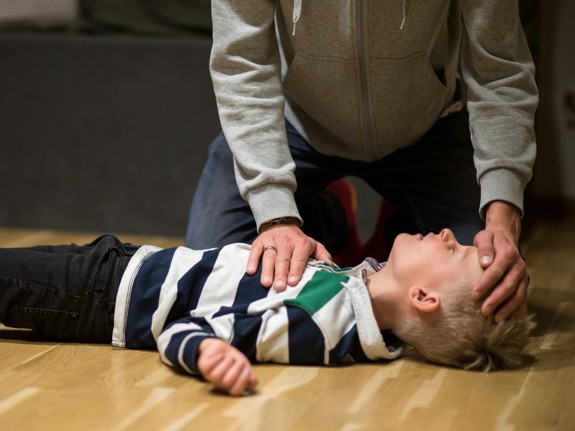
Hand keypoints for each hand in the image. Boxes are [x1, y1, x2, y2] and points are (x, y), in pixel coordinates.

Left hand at [197, 338, 257, 395]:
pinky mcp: (203, 366)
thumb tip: (253, 382)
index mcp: (230, 385)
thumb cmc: (233, 359)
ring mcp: (210, 376)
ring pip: (216, 375)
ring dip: (226, 363)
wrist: (221, 348)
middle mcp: (219, 383)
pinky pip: (209, 366)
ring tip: (229, 358)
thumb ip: (250, 375)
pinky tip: (221, 356)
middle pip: (226, 382)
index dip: (242, 381)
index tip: (247, 370)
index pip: (235, 391)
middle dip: (236, 369)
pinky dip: (217, 359)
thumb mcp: (245, 366)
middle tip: (239, 361)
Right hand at [246, 223, 332, 290]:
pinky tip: (250, 271)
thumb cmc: (300, 242)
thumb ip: (324, 257)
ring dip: (267, 270)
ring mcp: (272, 241)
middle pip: (283, 259)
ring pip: (269, 256)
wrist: (282, 224)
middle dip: (280, 274)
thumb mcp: (315, 246)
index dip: (296, 270)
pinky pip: (255, 251)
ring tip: (266, 283)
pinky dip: (252, 260)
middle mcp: (286, 241)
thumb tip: (334, 269)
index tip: (293, 282)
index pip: (299, 258)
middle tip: (279, 287)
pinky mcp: (259, 241)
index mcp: (302, 244)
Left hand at [471, 201, 528, 322]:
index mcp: (508, 254)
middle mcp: (519, 266)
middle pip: (508, 286)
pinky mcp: (524, 283)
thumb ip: (484, 248)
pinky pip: (522, 298)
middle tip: (483, 311)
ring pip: (517, 294)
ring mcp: (523, 275)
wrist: (505, 238)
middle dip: (495, 300)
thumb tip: (485, 263)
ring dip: (507, 308)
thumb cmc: (491, 240)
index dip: (485, 284)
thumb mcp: (484, 237)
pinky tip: (506, 319)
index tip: (474, 295)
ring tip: (496, 319)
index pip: (496, 271)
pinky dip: (515, 309)